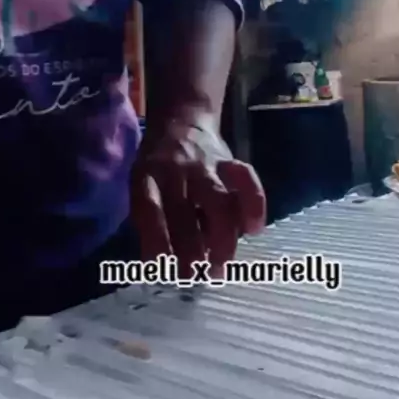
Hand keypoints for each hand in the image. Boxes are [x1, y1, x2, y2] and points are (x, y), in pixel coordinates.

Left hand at [130, 116, 265, 280]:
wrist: (181, 120)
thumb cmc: (159, 167)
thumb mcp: (144, 185)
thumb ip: (152, 219)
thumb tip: (164, 266)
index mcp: (146, 177)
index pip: (148, 210)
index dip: (155, 241)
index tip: (160, 271)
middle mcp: (174, 171)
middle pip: (183, 213)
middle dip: (190, 251)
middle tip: (195, 278)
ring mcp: (204, 165)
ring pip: (217, 201)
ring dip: (221, 238)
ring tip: (222, 266)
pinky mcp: (229, 161)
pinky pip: (246, 181)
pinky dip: (253, 205)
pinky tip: (254, 228)